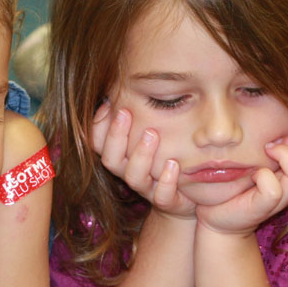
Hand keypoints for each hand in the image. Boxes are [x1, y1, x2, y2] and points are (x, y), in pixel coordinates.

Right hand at [93, 102, 196, 217]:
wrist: (188, 195)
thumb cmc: (167, 157)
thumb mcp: (151, 134)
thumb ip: (138, 115)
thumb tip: (124, 84)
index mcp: (122, 157)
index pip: (99, 143)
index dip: (99, 126)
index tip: (108, 103)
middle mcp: (130, 172)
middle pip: (111, 159)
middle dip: (116, 136)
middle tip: (126, 112)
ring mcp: (148, 189)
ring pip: (134, 177)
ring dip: (141, 155)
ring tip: (152, 134)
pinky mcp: (169, 202)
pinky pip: (162, 196)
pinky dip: (166, 181)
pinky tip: (173, 164)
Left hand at [195, 120, 287, 235]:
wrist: (218, 214)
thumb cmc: (239, 179)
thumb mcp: (259, 153)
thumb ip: (274, 135)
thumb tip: (282, 104)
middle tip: (274, 141)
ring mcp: (281, 198)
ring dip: (285, 156)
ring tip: (266, 151)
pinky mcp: (262, 208)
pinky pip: (273, 190)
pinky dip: (264, 177)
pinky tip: (254, 175)